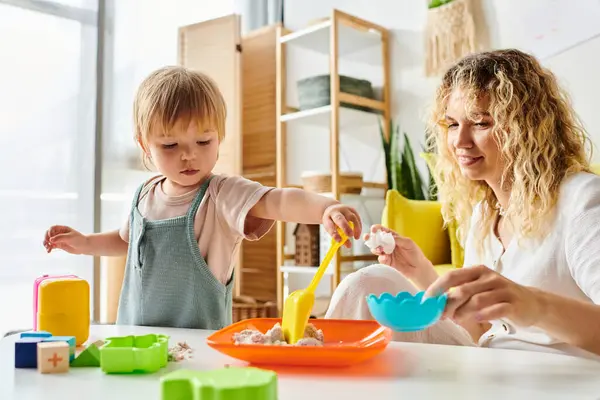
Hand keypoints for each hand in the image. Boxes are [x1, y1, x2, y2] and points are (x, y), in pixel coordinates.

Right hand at [43, 225, 89, 254]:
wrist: (84, 247)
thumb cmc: (79, 240)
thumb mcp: (70, 237)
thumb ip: (60, 238)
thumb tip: (50, 240)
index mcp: (63, 228)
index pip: (52, 228)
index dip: (49, 232)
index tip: (51, 237)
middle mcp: (60, 233)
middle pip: (48, 234)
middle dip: (46, 238)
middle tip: (47, 243)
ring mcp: (59, 239)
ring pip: (49, 240)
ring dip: (46, 244)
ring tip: (47, 248)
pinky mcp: (59, 245)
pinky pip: (51, 246)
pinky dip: (49, 248)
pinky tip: (49, 251)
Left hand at [322, 203, 361, 247]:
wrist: (333, 210)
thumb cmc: (332, 222)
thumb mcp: (332, 229)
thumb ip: (339, 238)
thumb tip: (349, 246)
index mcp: (327, 217)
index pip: (329, 225)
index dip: (334, 233)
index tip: (339, 241)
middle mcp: (335, 211)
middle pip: (339, 218)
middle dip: (345, 227)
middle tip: (350, 236)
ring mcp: (344, 209)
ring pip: (352, 217)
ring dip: (356, 227)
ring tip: (356, 237)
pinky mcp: (352, 209)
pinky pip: (357, 217)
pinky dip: (359, 226)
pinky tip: (358, 232)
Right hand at [364, 225, 436, 285]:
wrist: (418, 269)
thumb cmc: (415, 254)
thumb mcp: (408, 243)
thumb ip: (397, 239)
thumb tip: (386, 237)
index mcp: (394, 237)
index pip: (384, 231)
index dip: (377, 229)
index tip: (373, 229)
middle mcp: (389, 244)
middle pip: (377, 239)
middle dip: (370, 238)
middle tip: (367, 238)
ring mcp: (387, 253)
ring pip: (376, 249)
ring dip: (375, 248)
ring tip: (378, 250)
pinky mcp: (387, 262)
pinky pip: (381, 259)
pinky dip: (381, 258)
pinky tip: (385, 258)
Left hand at [424, 265, 543, 326]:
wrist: (532, 303)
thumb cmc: (498, 297)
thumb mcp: (479, 289)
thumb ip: (460, 292)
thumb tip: (435, 303)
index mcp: (478, 271)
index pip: (453, 276)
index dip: (437, 288)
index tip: (427, 300)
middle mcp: (490, 277)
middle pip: (462, 290)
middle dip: (448, 305)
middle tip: (442, 315)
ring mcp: (503, 289)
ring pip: (476, 301)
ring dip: (462, 313)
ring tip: (457, 319)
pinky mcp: (513, 304)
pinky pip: (495, 310)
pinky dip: (483, 316)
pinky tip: (476, 319)